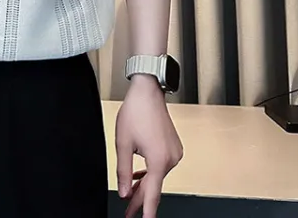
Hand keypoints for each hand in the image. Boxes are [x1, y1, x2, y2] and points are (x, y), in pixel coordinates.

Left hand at [115, 75, 182, 216]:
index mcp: (159, 160)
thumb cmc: (135, 112)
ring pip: (157, 176)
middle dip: (140, 200)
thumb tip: (123, 192)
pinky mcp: (174, 147)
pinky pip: (160, 166)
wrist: (148, 91)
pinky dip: (150, 172)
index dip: (147, 212)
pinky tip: (139, 177)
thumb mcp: (123, 143)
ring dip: (144, 185)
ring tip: (130, 197)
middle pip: (154, 186)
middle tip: (128, 213)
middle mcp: (171, 159)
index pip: (152, 195)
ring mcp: (174, 153)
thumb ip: (123, 171)